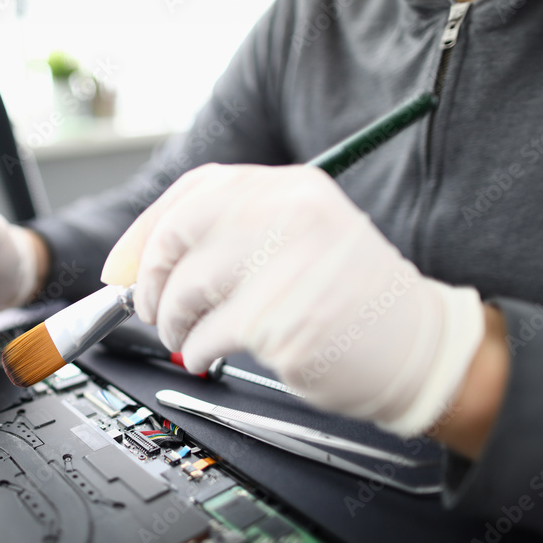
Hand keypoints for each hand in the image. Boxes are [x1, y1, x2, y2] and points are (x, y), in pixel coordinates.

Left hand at [102, 163, 486, 436]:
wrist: (417, 348)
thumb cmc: (354, 300)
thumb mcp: (302, 238)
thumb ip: (234, 235)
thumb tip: (145, 260)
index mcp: (291, 189)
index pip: (196, 191)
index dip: (146, 231)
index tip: (125, 265)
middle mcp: (287, 216)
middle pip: (178, 234)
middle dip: (148, 279)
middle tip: (148, 306)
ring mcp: (284, 267)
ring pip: (185, 289)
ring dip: (171, 321)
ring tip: (184, 335)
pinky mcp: (278, 322)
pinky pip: (207, 335)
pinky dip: (197, 350)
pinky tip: (210, 353)